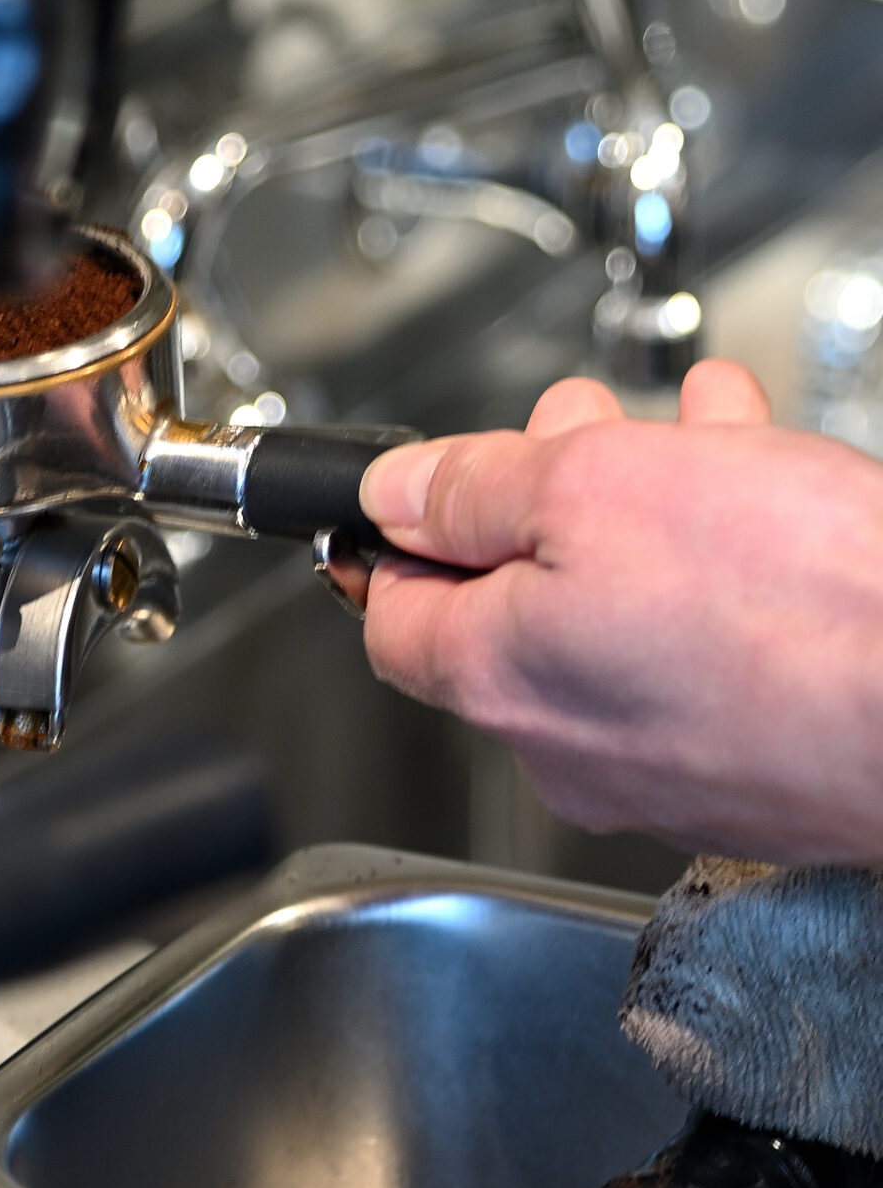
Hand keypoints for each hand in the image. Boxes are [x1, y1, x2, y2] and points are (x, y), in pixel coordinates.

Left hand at [335, 362, 882, 863]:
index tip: (425, 483)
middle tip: (576, 422)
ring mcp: (670, 765)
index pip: (396, 616)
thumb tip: (394, 496)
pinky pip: (705, 649)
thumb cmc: (793, 606)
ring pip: (622, 612)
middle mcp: (575, 748)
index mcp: (504, 682)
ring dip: (646, 499)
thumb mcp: (591, 485)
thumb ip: (474, 488)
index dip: (403, 533)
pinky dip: (718, 555)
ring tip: (688, 425)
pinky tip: (756, 476)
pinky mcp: (757, 764)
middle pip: (516, 605)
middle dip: (544, 489)